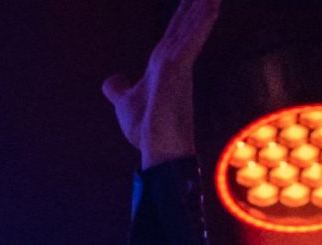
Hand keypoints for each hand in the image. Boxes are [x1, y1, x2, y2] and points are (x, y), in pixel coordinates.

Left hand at [103, 0, 221, 165]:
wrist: (158, 152)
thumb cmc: (146, 131)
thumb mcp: (124, 103)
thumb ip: (119, 90)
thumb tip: (111, 82)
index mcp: (163, 66)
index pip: (174, 33)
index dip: (183, 14)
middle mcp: (174, 61)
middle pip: (185, 25)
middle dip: (195, 5)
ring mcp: (177, 65)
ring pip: (191, 28)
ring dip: (202, 8)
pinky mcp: (178, 70)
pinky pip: (190, 41)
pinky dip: (200, 24)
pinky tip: (210, 7)